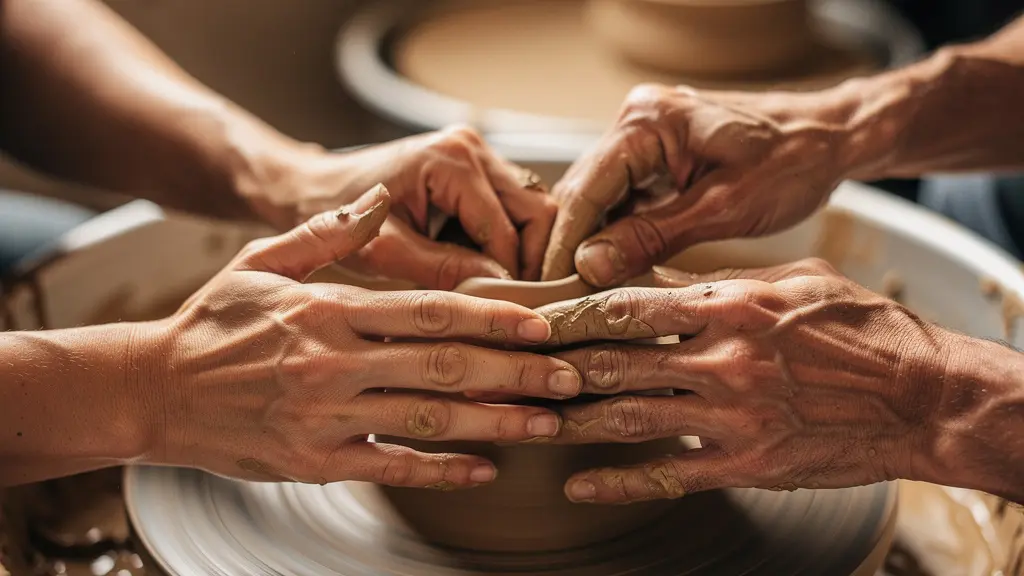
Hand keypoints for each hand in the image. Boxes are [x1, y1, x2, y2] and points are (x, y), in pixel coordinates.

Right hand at [154, 185, 581, 488]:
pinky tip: (485, 468)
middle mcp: (334, 363)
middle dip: (516, 370)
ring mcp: (326, 416)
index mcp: (330, 309)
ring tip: (547, 422)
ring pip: (428, 417)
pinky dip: (441, 470)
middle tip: (571, 375)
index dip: (494, 316)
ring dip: (495, 420)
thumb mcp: (263, 261)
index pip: (430, 309)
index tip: (543, 321)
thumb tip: (377, 203)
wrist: (151, 390)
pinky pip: (390, 466)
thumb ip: (328, 234)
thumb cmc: (211, 323)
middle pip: (445, 364)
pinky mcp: (315, 461)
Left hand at [250, 126, 557, 286]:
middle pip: (538, 211)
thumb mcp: (385, 251)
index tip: (507, 316)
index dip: (514, 277)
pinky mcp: (473, 164)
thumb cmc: (334, 218)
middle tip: (513, 305)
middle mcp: (471, 147)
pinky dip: (508, 239)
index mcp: (450, 161)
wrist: (310, 190)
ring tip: (501, 290)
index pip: (510, 230)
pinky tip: (486, 268)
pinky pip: (513, 205)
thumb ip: (443, 270)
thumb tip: (499, 295)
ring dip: (524, 250)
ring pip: (533, 208)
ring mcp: (475, 152)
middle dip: (531, 261)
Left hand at [534, 258, 955, 502]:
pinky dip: (617, 480)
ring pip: (626, 414)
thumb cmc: (865, 330)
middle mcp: (719, 356)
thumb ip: (728, 283)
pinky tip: (579, 483)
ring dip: (569, 420)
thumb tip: (670, 282)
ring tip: (526, 422)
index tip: (533, 319)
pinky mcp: (746, 461)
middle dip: (554, 366)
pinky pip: (666, 472)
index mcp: (729, 302)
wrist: (923, 397)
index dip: (570, 314)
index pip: (626, 305)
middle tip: (510, 371)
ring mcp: (730, 412)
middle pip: (612, 360)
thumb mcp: (796, 281)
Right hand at [541, 84, 849, 285]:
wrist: (832, 138)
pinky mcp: (658, 160)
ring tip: (576, 295)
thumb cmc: (792, 161)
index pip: (585, 189)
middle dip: (568, 248)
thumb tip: (590, 265)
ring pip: (599, 201)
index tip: (550, 289)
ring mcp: (645, 140)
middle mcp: (636, 122)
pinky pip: (623, 202)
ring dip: (589, 245)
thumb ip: (651, 235)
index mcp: (648, 122)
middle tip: (554, 301)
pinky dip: (615, 237)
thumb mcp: (722, 207)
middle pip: (583, 193)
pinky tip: (608, 273)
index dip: (564, 244)